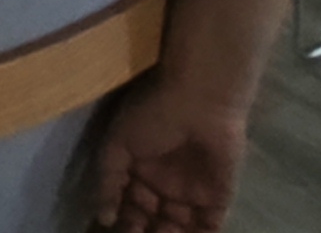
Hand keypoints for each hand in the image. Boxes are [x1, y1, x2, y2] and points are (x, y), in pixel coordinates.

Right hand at [90, 77, 250, 232]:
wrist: (200, 100)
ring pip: (178, 229)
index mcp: (140, 171)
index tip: (117, 229)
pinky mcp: (217, 199)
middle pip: (152, 221)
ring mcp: (192, 193)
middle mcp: (165, 185)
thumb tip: (103, 218)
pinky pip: (207, 227)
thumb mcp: (118, 143)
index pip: (129, 206)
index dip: (123, 221)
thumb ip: (108, 181)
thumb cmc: (153, 116)